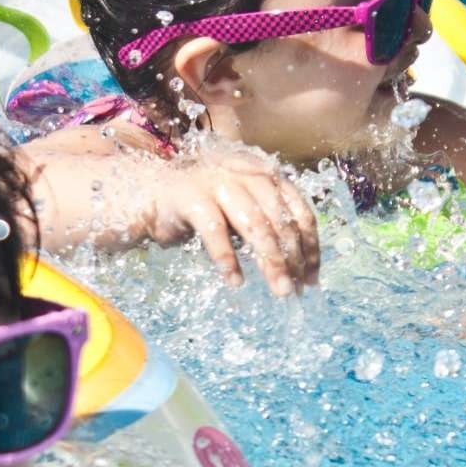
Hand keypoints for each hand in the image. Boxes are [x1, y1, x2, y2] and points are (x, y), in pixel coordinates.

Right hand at [141, 153, 319, 294]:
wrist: (153, 191)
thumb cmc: (205, 206)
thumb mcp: (244, 212)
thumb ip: (269, 226)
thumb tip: (299, 267)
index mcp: (266, 176)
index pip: (300, 212)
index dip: (310, 247)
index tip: (312, 278)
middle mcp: (247, 175)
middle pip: (281, 221)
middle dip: (294, 260)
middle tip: (297, 291)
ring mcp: (219, 183)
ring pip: (256, 226)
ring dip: (271, 262)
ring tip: (280, 290)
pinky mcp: (192, 198)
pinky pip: (216, 232)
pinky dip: (228, 260)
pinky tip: (235, 282)